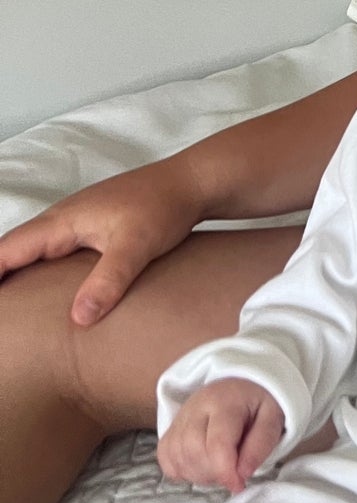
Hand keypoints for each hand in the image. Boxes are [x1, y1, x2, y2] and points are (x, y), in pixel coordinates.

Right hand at [0, 159, 202, 325]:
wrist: (192, 183)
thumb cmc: (163, 208)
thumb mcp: (136, 246)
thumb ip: (108, 280)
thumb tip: (78, 318)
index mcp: (62, 221)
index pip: (7, 250)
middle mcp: (61, 219)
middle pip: (14, 250)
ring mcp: (76, 221)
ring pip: (33, 250)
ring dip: (15, 271)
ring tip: (9, 307)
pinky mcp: (92, 227)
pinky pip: (52, 250)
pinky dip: (39, 267)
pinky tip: (45, 289)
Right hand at [157, 379, 283, 492]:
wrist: (239, 385)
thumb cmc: (258, 404)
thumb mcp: (273, 417)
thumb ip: (261, 444)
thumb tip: (242, 473)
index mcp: (225, 402)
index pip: (217, 443)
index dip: (226, 471)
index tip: (239, 484)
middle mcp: (195, 408)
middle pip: (193, 451)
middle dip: (213, 473)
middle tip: (232, 474)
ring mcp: (179, 418)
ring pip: (177, 457)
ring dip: (199, 474)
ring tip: (220, 469)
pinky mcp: (170, 429)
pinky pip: (166, 458)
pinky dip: (182, 471)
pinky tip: (202, 467)